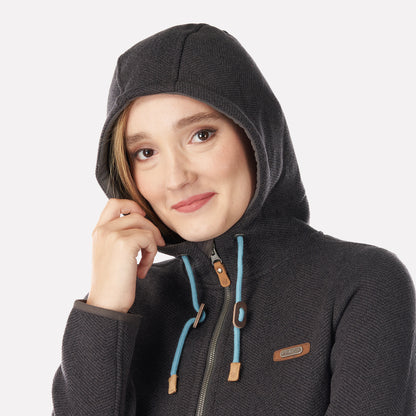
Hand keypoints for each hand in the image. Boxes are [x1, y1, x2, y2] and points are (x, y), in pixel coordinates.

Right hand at [87, 198, 164, 312]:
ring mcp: (112, 234)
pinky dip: (151, 254)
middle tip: (156, 245)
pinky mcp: (124, 243)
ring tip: (144, 263)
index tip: (142, 219)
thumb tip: (143, 226)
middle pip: (135, 213)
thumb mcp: (110, 254)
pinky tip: (142, 270)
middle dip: (150, 227)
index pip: (114, 203)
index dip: (132, 206)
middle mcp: (103, 230)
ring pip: (145, 226)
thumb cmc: (111, 284)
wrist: (106, 304)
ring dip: (151, 244)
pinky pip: (149, 239)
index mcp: (98, 231)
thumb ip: (119, 237)